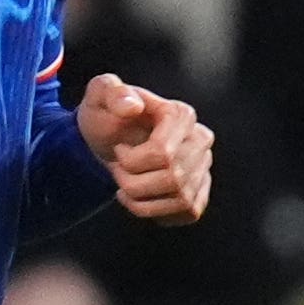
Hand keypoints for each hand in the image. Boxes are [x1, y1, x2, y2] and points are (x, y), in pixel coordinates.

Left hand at [80, 73, 211, 221]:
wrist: (110, 142)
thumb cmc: (107, 116)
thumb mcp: (100, 96)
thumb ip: (111, 91)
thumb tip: (132, 106)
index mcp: (181, 114)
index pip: (163, 153)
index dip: (132, 160)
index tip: (119, 149)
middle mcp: (200, 139)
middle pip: (172, 178)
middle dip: (134, 181)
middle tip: (119, 170)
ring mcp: (203, 168)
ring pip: (179, 199)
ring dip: (142, 199)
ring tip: (126, 185)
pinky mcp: (199, 192)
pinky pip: (184, 213)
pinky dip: (154, 211)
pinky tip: (140, 198)